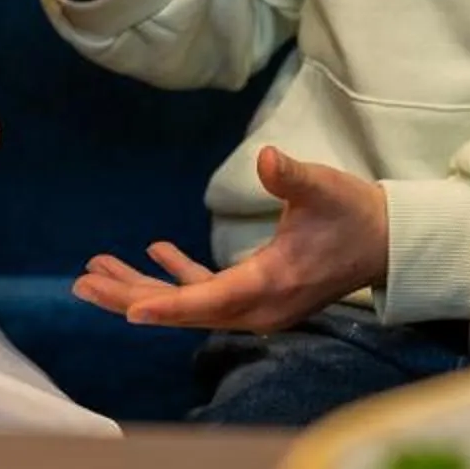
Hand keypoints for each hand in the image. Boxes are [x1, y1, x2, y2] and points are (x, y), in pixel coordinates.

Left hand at [73, 146, 390, 329]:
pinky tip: (154, 251)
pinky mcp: (258, 291)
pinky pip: (208, 291)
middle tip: (82, 283)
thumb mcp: (325, 188)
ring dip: (143, 288)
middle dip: (131, 296)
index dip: (168, 304)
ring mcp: (257, 303)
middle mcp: (258, 304)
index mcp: (270, 283)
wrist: (387, 242)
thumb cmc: (354, 213)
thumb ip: (293, 177)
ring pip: (189, 303)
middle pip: (185, 309)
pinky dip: (178, 277)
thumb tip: (268, 158)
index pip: (210, 299)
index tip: (125, 310)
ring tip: (95, 272)